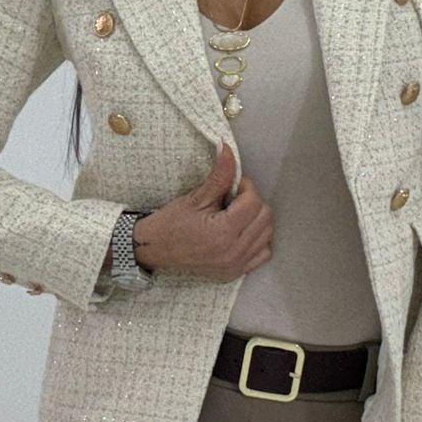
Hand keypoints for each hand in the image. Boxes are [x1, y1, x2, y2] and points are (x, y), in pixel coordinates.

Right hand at [131, 140, 272, 284]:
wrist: (154, 249)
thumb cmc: (171, 223)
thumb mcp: (195, 197)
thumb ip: (219, 175)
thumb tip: (227, 149)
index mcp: (223, 232)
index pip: (254, 202)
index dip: (245, 187)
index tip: (232, 186)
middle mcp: (233, 252)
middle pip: (265, 218)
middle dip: (253, 202)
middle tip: (233, 199)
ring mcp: (235, 265)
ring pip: (267, 235)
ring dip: (256, 220)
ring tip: (236, 215)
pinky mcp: (235, 272)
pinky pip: (262, 254)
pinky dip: (257, 241)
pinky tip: (241, 233)